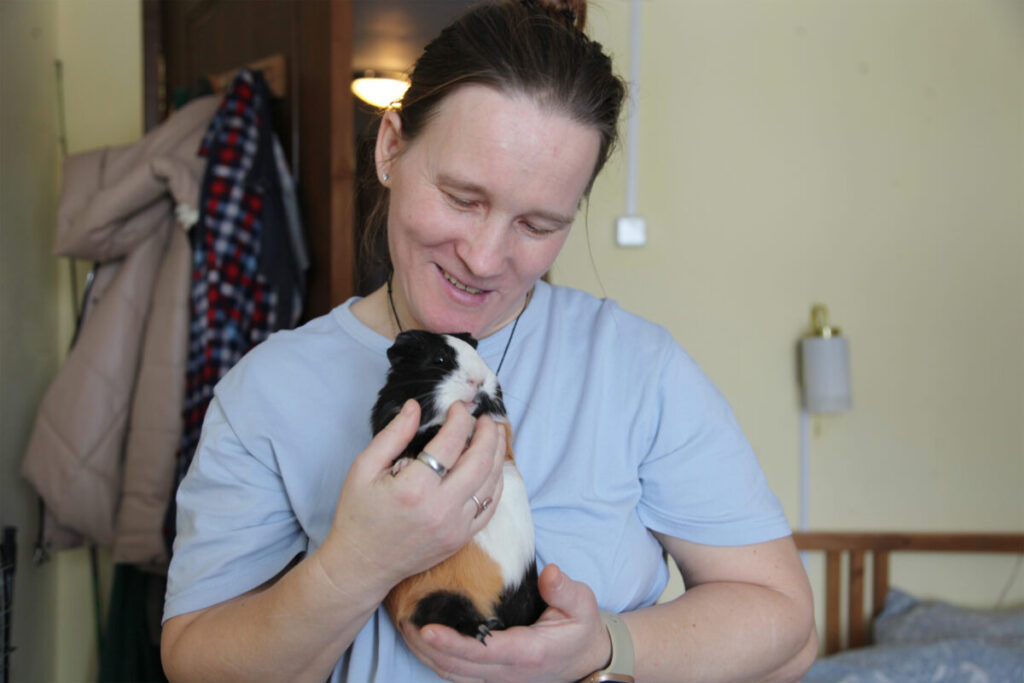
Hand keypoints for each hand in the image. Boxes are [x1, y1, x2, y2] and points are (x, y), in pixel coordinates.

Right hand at [316, 399, 506, 595]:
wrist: (360, 566)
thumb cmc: (358, 515)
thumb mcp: (364, 468)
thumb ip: (393, 435)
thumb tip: (415, 406)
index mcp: (414, 488)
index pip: (451, 443)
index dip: (460, 419)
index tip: (458, 407)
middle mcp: (441, 509)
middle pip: (480, 461)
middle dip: (488, 433)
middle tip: (485, 419)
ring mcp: (455, 527)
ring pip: (491, 483)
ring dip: (497, 455)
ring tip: (494, 435)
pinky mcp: (461, 539)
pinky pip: (490, 507)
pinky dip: (496, 483)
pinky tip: (492, 467)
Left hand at [400, 564, 610, 682]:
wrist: (588, 659)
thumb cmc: (580, 627)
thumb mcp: (582, 604)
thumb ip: (564, 589)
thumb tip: (549, 574)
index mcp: (529, 653)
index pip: (484, 651)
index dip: (452, 642)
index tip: (427, 628)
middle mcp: (510, 672)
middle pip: (459, 666)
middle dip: (428, 647)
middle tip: (403, 621)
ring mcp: (500, 679)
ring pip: (454, 674)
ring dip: (426, 655)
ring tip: (404, 628)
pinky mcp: (493, 678)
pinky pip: (458, 675)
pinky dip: (436, 661)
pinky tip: (421, 641)